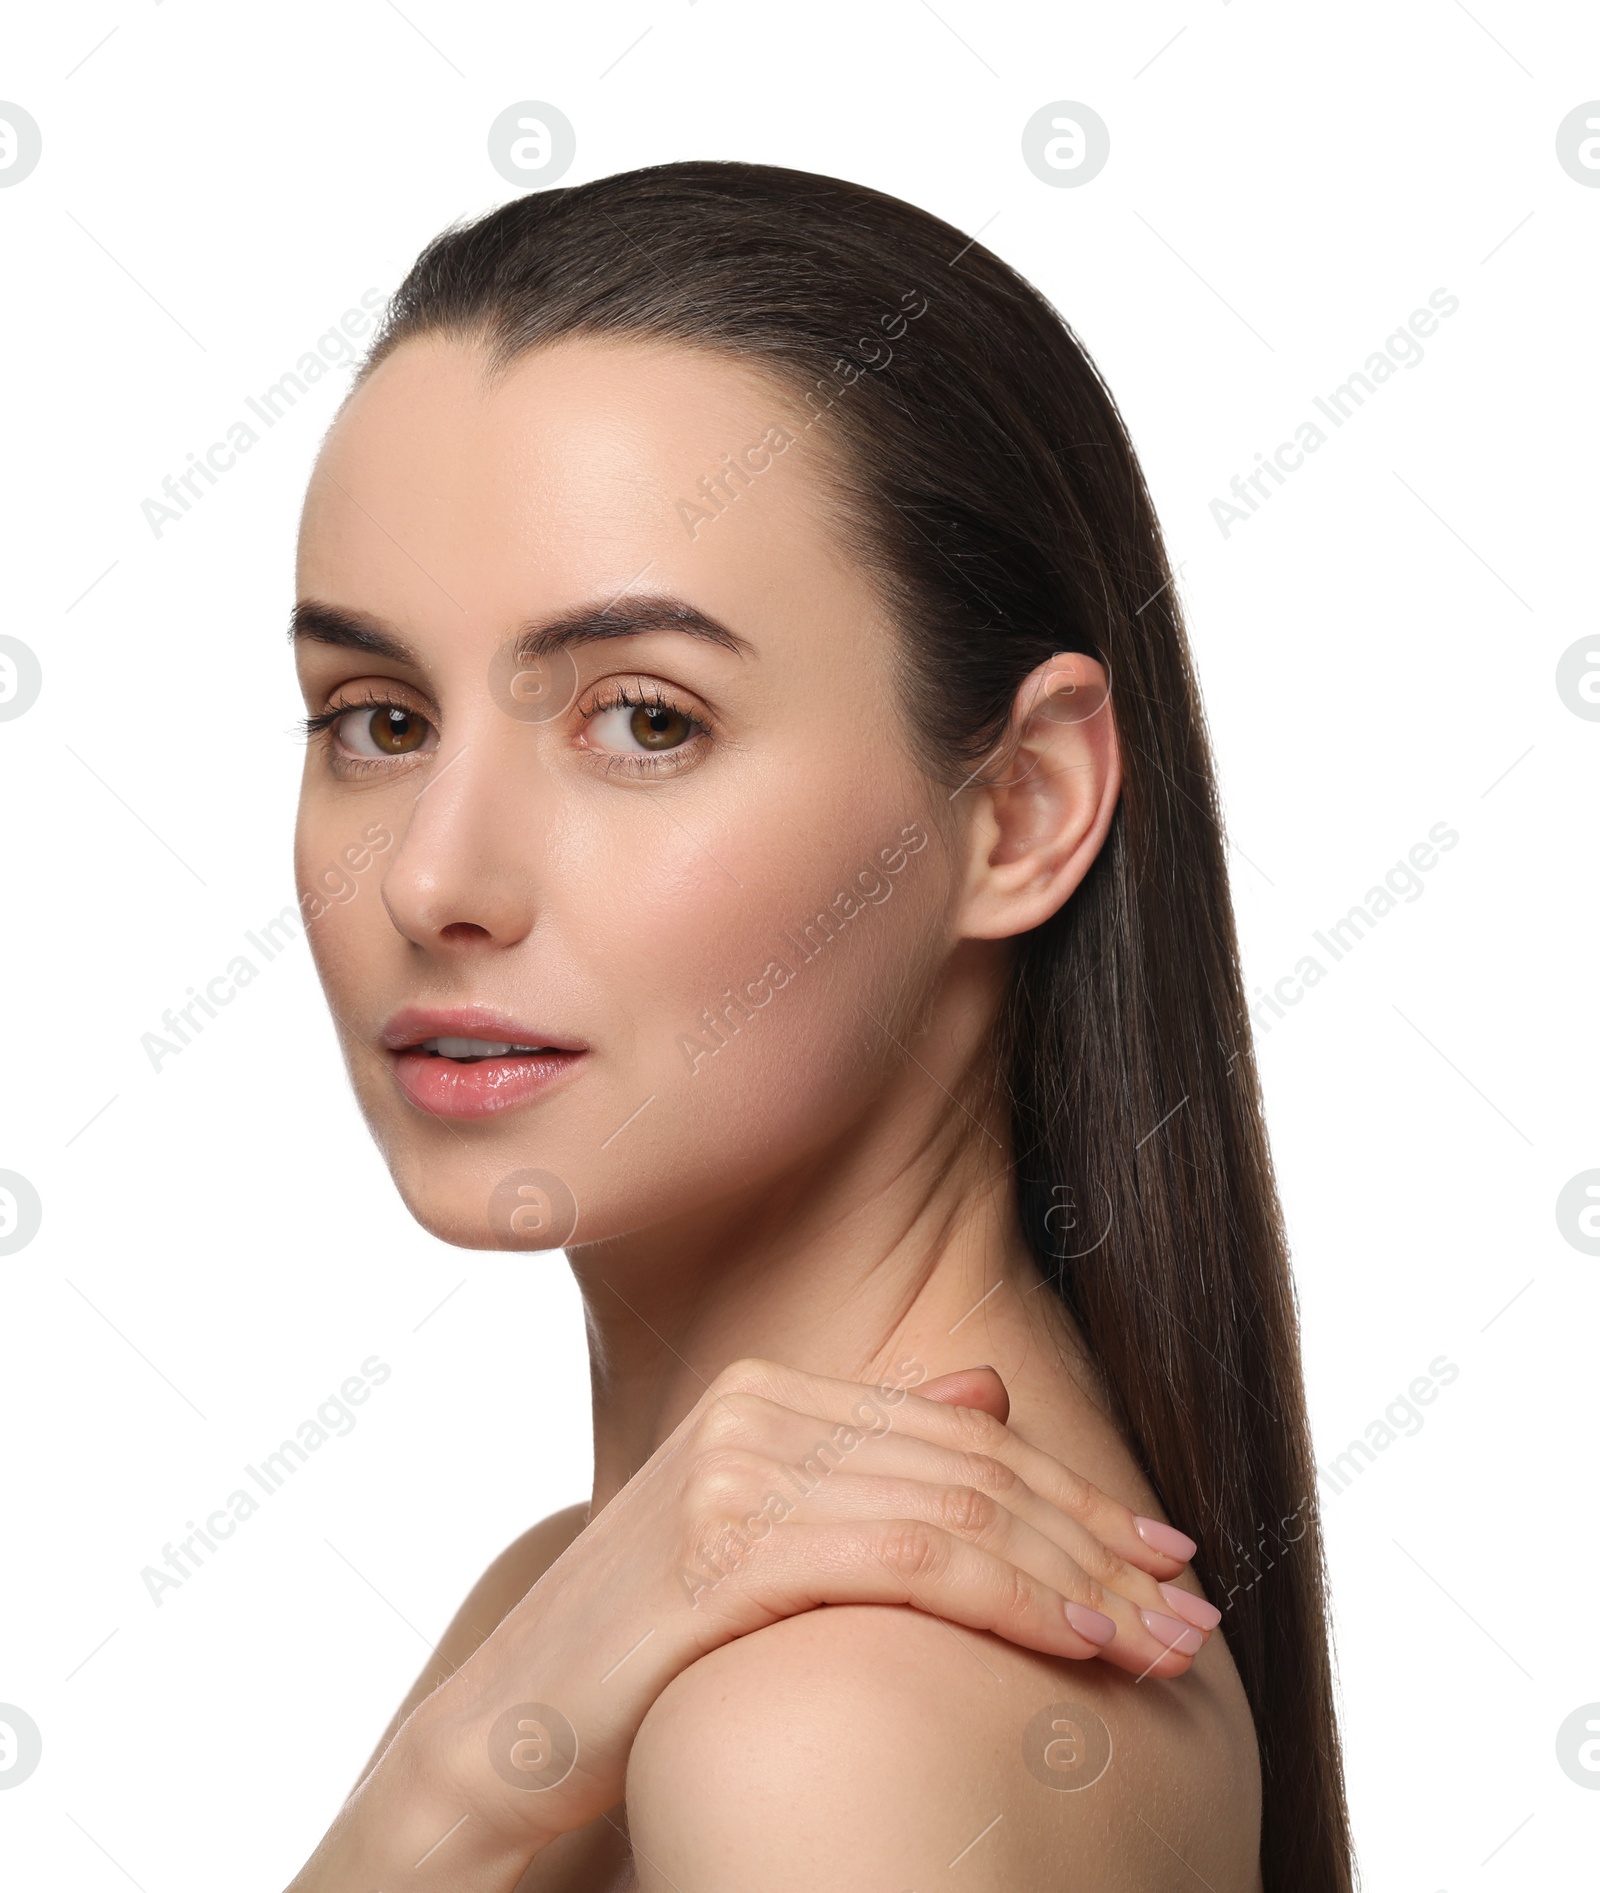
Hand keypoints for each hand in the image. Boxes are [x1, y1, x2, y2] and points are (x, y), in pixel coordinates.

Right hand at [289, 1357, 1214, 1888]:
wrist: (503, 1744)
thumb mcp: (761, 1539)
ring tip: (1162, 1642)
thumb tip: (985, 1389)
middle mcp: (750, 1410)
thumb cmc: (645, 1656)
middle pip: (973, 1470)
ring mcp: (729, 1473)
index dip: (1076, 1495)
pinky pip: (905, 1561)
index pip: (966, 1439)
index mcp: (766, 1393)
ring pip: (956, 1512)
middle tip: (1192, 1607)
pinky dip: (1012, 1597)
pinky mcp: (715, 1552)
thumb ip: (866, 1459)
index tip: (1164, 1556)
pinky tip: (1079, 1643)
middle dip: (1097, 1541)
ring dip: (1079, 1578)